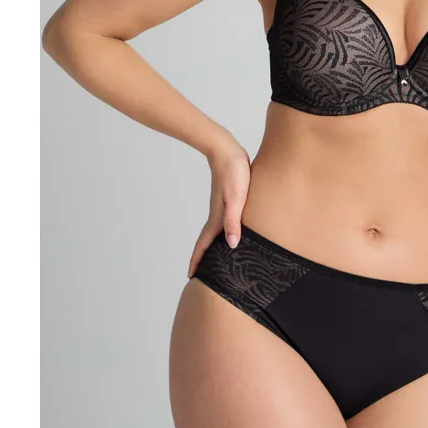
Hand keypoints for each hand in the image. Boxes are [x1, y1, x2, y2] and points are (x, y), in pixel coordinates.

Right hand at [187, 142, 251, 277]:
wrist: (227, 151)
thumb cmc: (234, 173)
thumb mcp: (236, 199)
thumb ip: (233, 221)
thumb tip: (232, 245)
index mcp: (218, 218)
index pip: (205, 244)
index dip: (198, 261)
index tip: (191, 276)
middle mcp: (217, 215)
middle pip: (207, 242)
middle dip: (202, 258)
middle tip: (200, 274)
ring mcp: (221, 207)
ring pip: (215, 233)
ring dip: (211, 247)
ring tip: (213, 259)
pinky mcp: (227, 200)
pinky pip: (222, 223)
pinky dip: (221, 233)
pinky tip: (228, 233)